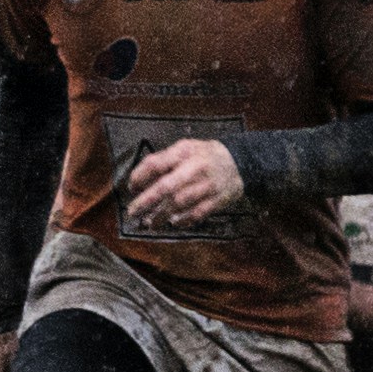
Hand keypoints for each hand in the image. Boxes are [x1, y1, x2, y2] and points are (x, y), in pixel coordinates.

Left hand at [121, 137, 243, 230]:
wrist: (241, 162)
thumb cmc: (205, 156)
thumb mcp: (186, 148)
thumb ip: (165, 159)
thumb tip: (140, 177)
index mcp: (184, 152)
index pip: (156, 164)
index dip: (139, 177)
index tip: (131, 187)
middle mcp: (195, 168)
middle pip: (166, 187)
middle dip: (146, 201)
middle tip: (133, 212)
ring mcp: (207, 185)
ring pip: (180, 203)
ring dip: (161, 215)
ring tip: (149, 222)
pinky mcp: (218, 199)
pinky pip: (197, 213)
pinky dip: (184, 220)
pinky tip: (173, 224)